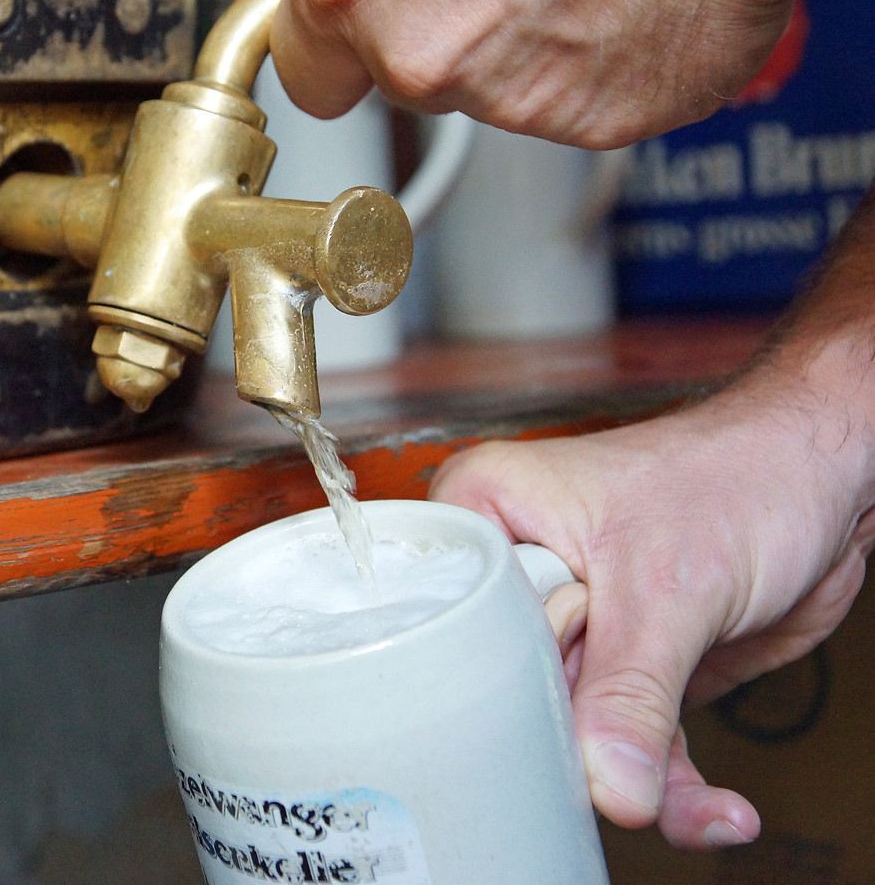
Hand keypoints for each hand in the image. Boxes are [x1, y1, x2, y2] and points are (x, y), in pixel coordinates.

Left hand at [207, 0, 867, 147]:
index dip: (339, 42)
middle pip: (397, 79)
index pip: (305, 68)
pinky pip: (562, 107)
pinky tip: (608, 0)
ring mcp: (501, 99)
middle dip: (432, 34)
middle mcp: (415, 55)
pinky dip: (581, 67)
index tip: (368, 20)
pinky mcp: (582, 125)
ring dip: (512, 46)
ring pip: (482, 91)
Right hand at [429, 352, 874, 846]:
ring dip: (639, 782)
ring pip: (576, 729)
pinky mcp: (630, 665)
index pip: (454, 623)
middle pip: (508, 688)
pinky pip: (631, 743)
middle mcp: (522, 572)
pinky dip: (678, 786)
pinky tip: (717, 810)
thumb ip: (630, 694)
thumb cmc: (741, 473)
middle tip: (618, 782)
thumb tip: (609, 785)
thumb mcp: (670, 589)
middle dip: (574, 748)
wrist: (829, 482)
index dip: (488, 685)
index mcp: (491, 516)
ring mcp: (576, 624)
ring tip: (690, 807)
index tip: (535, 736)